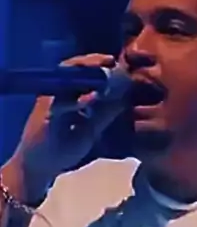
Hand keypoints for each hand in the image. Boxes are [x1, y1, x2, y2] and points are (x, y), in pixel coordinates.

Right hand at [14, 53, 125, 197]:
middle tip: (110, 61)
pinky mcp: (44, 115)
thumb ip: (106, 114)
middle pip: (73, 68)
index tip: (117, 62)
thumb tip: (125, 99)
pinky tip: (91, 99)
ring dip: (85, 75)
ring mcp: (50, 101)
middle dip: (92, 62)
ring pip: (64, 80)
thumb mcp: (92, 128)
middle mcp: (57, 93)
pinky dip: (76, 100)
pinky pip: (59, 103)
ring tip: (104, 74)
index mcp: (69, 94)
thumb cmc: (65, 146)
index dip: (99, 64)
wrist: (42, 166)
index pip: (83, 71)